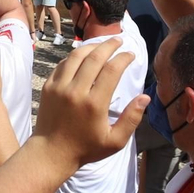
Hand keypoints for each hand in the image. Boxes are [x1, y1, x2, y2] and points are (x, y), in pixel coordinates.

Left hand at [31, 38, 149, 171]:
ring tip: (102, 44)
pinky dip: (74, 56)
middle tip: (119, 40)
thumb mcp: (115, 141)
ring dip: (91, 46)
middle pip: (94, 58)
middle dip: (109, 45)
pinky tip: (83, 56)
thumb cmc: (86, 148)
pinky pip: (62, 64)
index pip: (112, 70)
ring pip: (76, 56)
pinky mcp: (48, 86)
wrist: (51, 152)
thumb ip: (132, 119)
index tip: (131, 54)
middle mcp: (76, 91)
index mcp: (94, 104)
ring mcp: (59, 87)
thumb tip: (145, 97)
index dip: (123, 58)